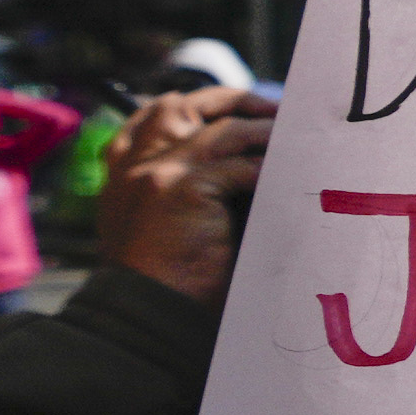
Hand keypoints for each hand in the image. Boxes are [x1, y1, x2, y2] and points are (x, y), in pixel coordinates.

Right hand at [96, 87, 274, 303]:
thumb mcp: (162, 225)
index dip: (194, 105)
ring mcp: (157, 172)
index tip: (233, 109)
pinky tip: (290, 174)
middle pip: (180, 106)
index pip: (151, 117)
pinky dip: (270, 168)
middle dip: (230, 101)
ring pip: (223, 131)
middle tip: (271, 110)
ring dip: (264, 132)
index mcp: (123, 174)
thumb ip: (184, 191)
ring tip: (292, 139)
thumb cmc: (165, 280)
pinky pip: (242, 166)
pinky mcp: (183, 187)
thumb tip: (244, 165)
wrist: (147, 313)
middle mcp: (134, 166)